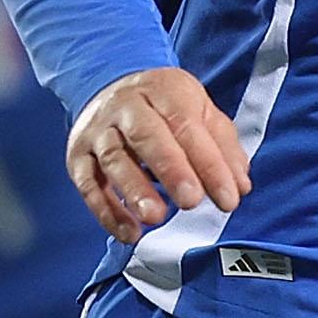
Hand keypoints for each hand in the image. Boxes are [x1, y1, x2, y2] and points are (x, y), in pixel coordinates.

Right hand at [66, 66, 250, 243]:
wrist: (109, 85)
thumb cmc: (163, 106)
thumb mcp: (199, 111)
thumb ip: (222, 147)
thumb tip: (240, 185)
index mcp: (163, 89)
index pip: (188, 126)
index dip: (210, 164)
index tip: (229, 198)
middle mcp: (126, 106)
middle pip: (147, 135)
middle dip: (171, 170)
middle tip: (191, 202)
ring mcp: (99, 130)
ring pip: (114, 158)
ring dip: (134, 190)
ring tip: (156, 218)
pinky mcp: (78, 156)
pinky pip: (89, 184)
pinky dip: (106, 211)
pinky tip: (129, 232)